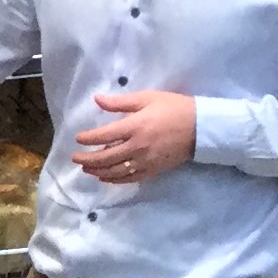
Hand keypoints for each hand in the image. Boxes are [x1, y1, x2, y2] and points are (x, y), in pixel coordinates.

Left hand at [71, 91, 197, 185]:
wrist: (201, 127)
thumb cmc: (174, 108)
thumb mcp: (148, 98)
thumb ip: (120, 102)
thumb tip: (97, 99)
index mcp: (135, 126)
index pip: (104, 136)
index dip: (88, 138)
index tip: (78, 139)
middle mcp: (137, 146)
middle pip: (105, 157)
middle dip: (87, 159)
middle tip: (75, 158)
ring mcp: (145, 161)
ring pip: (114, 171)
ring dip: (97, 171)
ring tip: (86, 168)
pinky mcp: (152, 170)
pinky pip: (129, 179)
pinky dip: (114, 179)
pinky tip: (105, 177)